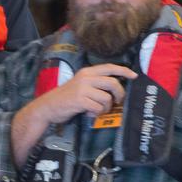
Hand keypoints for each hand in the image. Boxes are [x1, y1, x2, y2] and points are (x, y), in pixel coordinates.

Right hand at [10, 63, 138, 164]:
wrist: (48, 107)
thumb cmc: (66, 98)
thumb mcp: (80, 85)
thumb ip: (95, 84)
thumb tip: (115, 89)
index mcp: (86, 72)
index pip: (109, 68)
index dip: (123, 71)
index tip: (134, 76)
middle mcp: (85, 78)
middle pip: (113, 83)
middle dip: (119, 94)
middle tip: (117, 102)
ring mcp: (82, 89)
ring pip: (106, 98)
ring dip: (104, 108)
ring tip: (95, 110)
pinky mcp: (80, 100)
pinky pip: (98, 108)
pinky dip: (95, 114)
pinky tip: (88, 113)